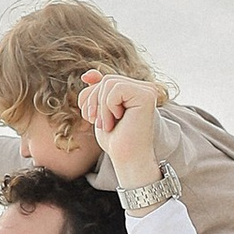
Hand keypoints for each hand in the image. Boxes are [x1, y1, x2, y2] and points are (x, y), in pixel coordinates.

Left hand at [82, 72, 162, 191]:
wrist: (127, 158)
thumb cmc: (115, 139)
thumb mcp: (100, 111)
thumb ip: (97, 91)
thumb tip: (87, 74)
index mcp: (134, 90)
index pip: (104, 80)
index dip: (90, 95)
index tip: (89, 115)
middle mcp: (144, 88)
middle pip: (105, 80)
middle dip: (94, 102)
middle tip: (98, 123)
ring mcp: (147, 90)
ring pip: (108, 82)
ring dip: (101, 107)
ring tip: (108, 124)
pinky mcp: (147, 95)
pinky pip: (116, 89)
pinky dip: (109, 106)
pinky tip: (118, 120)